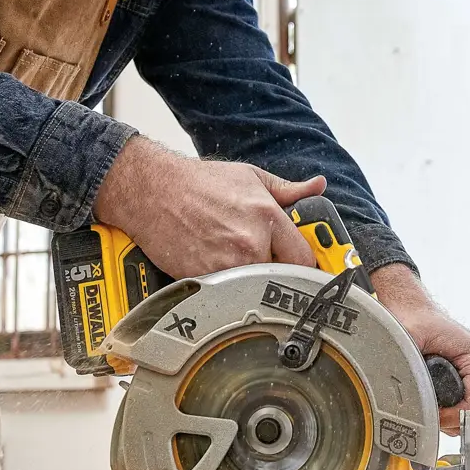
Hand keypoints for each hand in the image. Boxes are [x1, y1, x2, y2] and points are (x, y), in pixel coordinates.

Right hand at [92, 136, 326, 278]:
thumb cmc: (199, 183)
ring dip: (254, 280)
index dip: (305, 262)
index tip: (302, 263)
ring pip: (255, 288)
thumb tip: (316, 187)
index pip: (304, 258)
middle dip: (280, 271)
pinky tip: (220, 266)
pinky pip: (229, 293)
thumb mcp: (250, 177)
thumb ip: (288, 189)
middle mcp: (249, 245)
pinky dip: (229, 286)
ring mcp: (226, 266)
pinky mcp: (204, 280)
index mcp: (266, 218)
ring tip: (240, 260)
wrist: (152, 192)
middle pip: (282, 277)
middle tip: (270, 262)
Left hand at [368, 264, 469, 433]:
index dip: (449, 418)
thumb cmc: (415, 322)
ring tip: (431, 391)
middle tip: (425, 400)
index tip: (429, 411)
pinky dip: (455, 406)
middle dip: (449, 414)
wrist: (417, 312)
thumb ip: (409, 366)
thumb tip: (408, 393)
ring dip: (451, 411)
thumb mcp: (407, 342)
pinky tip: (440, 392)